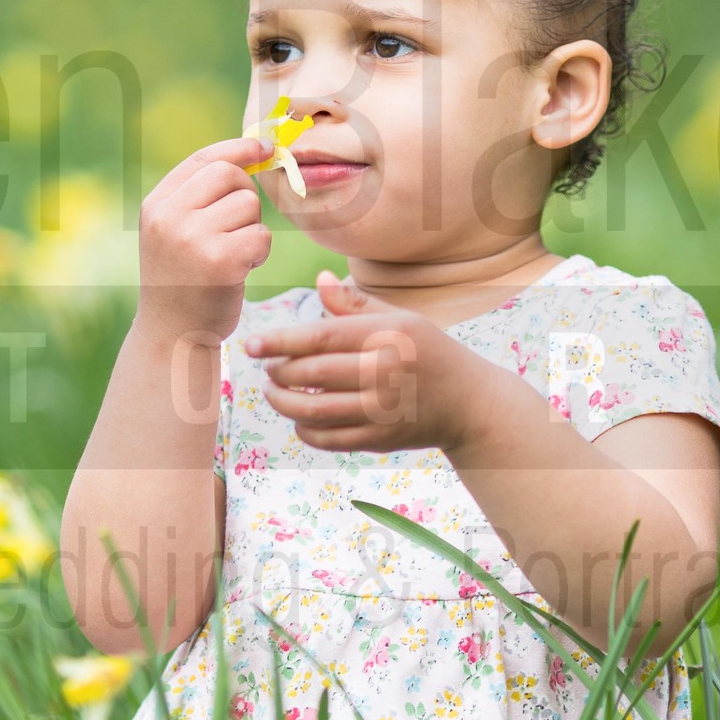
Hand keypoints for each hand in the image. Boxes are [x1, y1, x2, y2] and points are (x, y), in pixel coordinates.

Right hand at [134, 137, 271, 343]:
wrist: (174, 335)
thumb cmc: (184, 280)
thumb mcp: (175, 232)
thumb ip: (200, 195)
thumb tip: (253, 150)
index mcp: (156, 205)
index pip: (203, 159)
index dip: (238, 147)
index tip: (263, 146)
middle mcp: (169, 217)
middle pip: (230, 175)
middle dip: (246, 195)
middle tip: (239, 226)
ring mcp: (193, 239)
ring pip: (249, 205)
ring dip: (252, 228)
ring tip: (233, 254)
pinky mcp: (221, 261)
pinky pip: (261, 235)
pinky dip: (259, 253)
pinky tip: (240, 270)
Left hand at [242, 270, 499, 453]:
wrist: (468, 402)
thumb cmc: (428, 351)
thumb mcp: (401, 318)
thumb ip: (356, 304)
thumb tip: (319, 280)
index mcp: (386, 335)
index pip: (320, 337)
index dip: (279, 341)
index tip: (251, 345)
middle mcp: (384, 372)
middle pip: (311, 375)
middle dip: (278, 372)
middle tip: (267, 368)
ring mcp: (381, 410)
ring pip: (313, 411)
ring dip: (283, 402)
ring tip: (274, 392)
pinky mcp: (379, 439)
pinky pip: (327, 438)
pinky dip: (303, 429)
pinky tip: (300, 418)